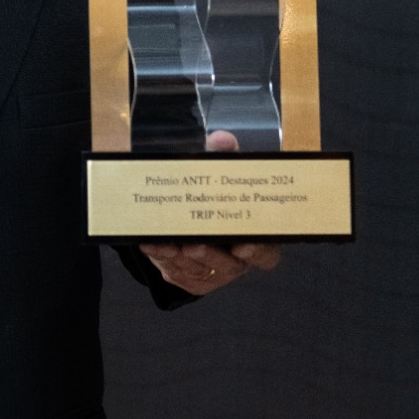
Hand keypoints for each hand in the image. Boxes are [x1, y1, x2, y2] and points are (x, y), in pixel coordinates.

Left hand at [138, 129, 282, 295]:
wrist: (181, 213)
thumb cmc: (209, 194)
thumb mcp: (216, 171)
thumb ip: (221, 155)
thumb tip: (222, 139)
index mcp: (254, 236)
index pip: (267, 252)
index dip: (258, 251)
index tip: (242, 245)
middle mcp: (238, 259)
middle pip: (232, 265)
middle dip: (211, 256)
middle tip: (194, 244)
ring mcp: (214, 271)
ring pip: (201, 270)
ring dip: (183, 257)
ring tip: (169, 242)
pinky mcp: (190, 278)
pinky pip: (177, 272)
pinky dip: (163, 257)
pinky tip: (151, 243)